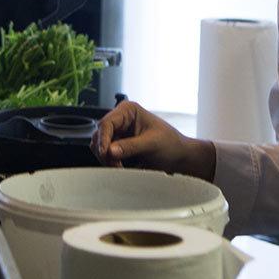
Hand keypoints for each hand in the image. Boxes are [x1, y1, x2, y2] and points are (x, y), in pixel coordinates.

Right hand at [92, 99, 215, 178]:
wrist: (179, 157)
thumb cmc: (171, 144)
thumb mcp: (152, 144)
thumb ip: (130, 146)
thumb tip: (110, 150)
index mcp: (128, 110)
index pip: (107, 123)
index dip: (103, 139)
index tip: (105, 153)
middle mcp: (120, 119)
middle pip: (99, 135)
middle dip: (105, 151)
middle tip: (116, 165)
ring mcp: (118, 133)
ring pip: (99, 146)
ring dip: (106, 158)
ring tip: (120, 167)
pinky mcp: (117, 146)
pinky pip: (105, 154)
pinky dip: (109, 162)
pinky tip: (121, 167)